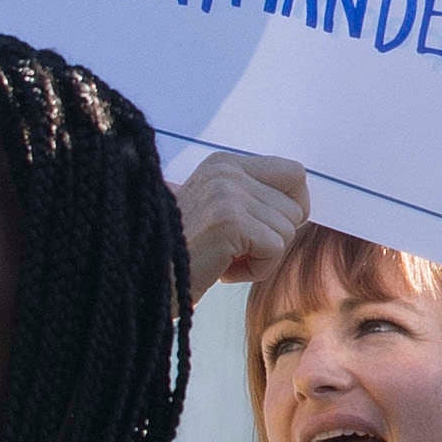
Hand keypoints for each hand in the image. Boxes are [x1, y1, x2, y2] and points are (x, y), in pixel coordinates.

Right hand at [173, 150, 311, 293]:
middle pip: (295, 207)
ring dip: (262, 258)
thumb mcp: (218, 212)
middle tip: (234, 252)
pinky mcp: (230, 221)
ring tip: (224, 260)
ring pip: (288, 231)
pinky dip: (256, 270)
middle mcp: (226, 170)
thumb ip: (253, 200)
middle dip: (273, 240)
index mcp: (224, 163)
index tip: (265, 232)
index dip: (292, 208)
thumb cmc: (182, 255)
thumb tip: (301, 209)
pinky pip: (275, 250)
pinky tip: (223, 270)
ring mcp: (228, 193)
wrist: (140, 278)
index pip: (294, 173)